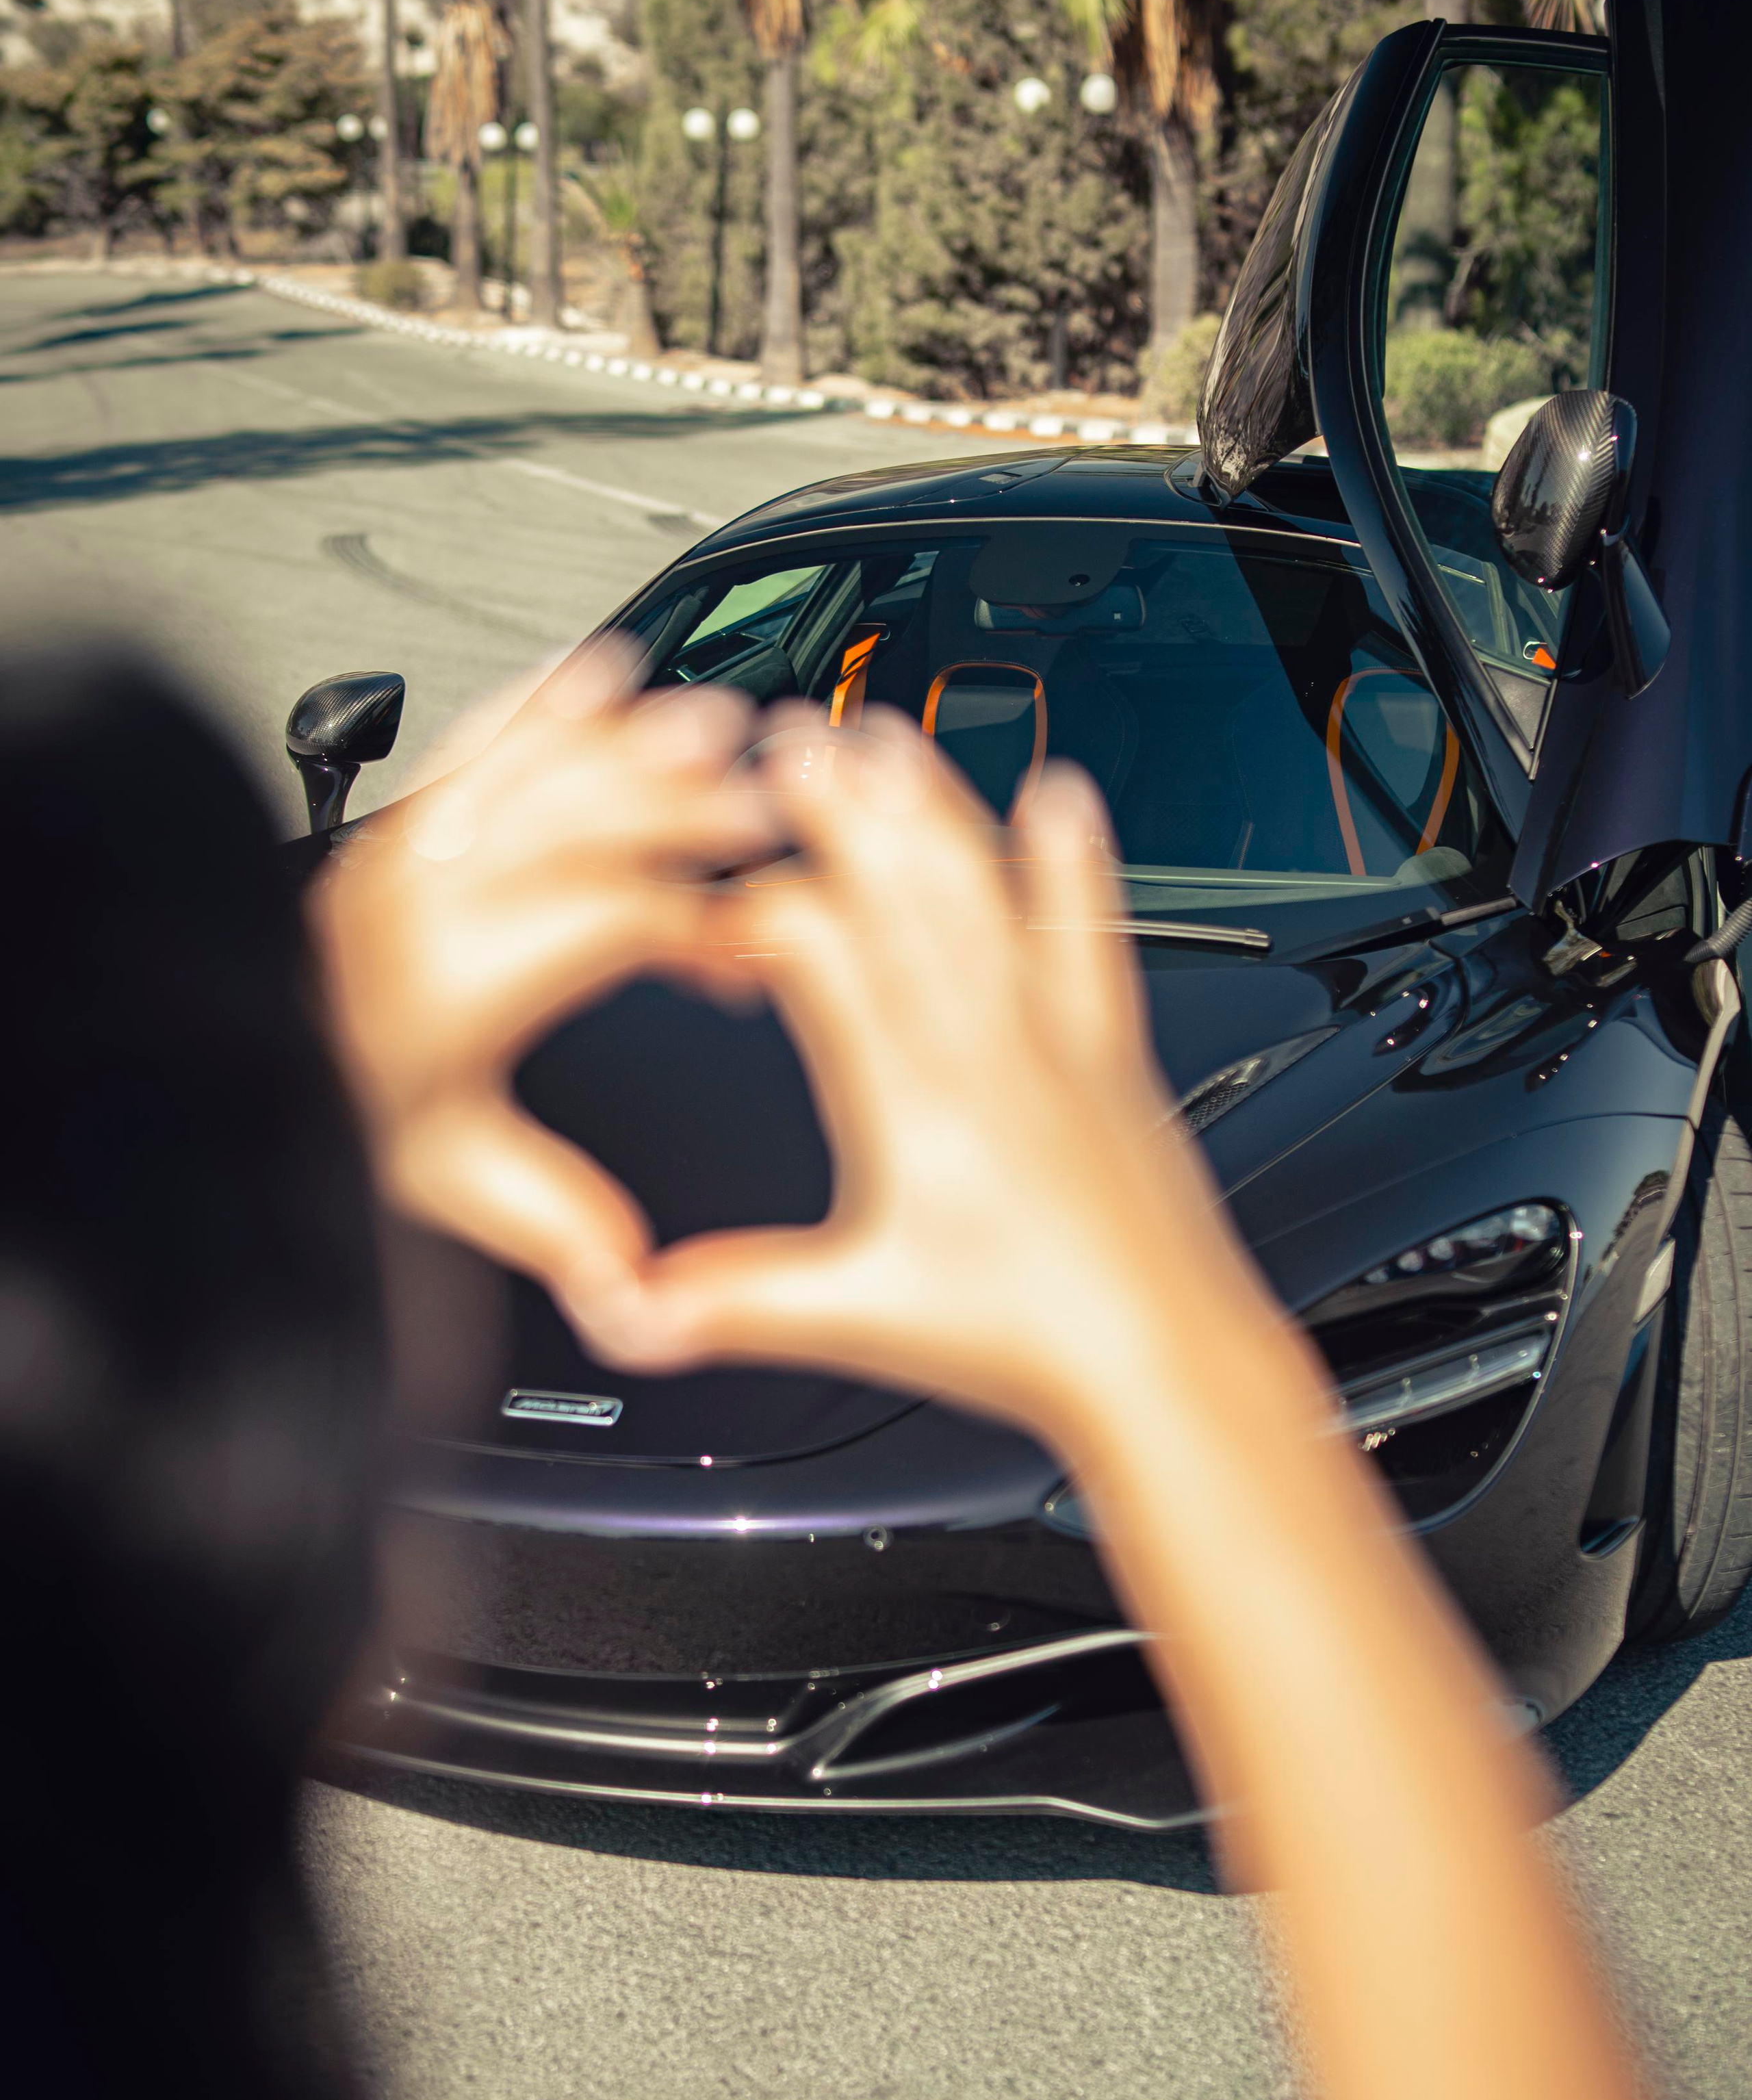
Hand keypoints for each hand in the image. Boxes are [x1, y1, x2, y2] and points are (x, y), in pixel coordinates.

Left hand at [310, 639, 773, 1314]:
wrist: (234, 1069)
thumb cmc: (338, 1115)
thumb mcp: (445, 1177)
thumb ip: (550, 1218)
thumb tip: (634, 1287)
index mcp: (453, 983)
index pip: (608, 919)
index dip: (698, 926)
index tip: (754, 953)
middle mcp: (423, 897)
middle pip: (582, 818)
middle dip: (687, 806)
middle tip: (769, 807)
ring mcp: (403, 848)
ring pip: (533, 765)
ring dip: (632, 741)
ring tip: (714, 731)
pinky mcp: (391, 821)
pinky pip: (471, 738)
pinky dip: (539, 701)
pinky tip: (595, 672)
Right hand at [576, 713, 1257, 1452]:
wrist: (1162, 1362)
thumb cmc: (1027, 1341)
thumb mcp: (858, 1319)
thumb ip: (734, 1304)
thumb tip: (627, 1309)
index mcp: (913, 1102)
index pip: (821, 956)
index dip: (756, 910)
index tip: (706, 894)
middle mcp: (987, 1051)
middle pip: (900, 893)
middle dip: (838, 809)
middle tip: (788, 737)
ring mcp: (1056, 1044)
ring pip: (987, 893)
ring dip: (935, 807)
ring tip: (890, 738)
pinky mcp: (1112, 1057)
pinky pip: (1091, 935)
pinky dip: (1074, 864)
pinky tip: (1065, 798)